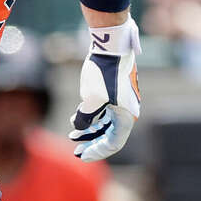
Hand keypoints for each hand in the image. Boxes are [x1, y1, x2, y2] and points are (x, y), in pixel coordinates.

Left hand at [69, 17, 140, 161]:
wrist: (111, 45)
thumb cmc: (103, 72)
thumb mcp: (90, 99)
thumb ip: (85, 118)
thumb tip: (79, 126)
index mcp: (127, 116)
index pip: (113, 143)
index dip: (97, 152)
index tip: (80, 154)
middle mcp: (128, 111)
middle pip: (110, 135)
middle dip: (92, 143)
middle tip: (76, 149)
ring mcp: (123, 101)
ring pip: (106, 123)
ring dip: (90, 130)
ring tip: (72, 133)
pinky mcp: (116, 92)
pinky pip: (104, 111)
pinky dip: (92, 116)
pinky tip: (76, 117)